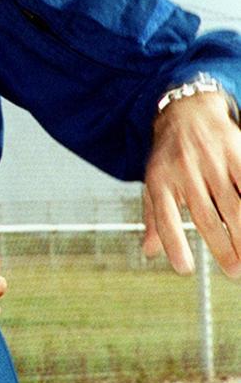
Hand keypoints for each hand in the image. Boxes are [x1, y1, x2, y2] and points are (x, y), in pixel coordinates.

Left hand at [143, 91, 240, 277]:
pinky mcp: (234, 150)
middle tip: (234, 272)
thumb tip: (149, 252)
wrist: (186, 110)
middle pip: (206, 216)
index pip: (165, 216)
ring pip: (233, 204)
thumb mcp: (154, 181)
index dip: (174, 243)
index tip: (183, 269)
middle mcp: (184, 170)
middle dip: (222, 247)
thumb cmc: (170, 155)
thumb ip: (154, 217)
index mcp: (159, 179)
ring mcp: (210, 160)